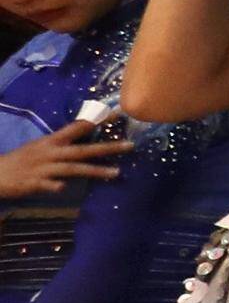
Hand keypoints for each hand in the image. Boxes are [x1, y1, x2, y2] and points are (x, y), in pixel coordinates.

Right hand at [0, 128, 126, 202]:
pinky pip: (50, 185)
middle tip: (131, 145)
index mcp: (52, 141)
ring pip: (73, 169)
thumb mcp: (43, 146)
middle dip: (107, 147)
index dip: (98, 120)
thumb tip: (86, 136)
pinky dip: (57, 186)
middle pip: (83, 149)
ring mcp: (44, 168)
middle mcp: (50, 152)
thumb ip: (63, 143)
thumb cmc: (24, 159)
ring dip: (95, 170)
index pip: (78, 127)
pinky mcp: (35, 183)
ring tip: (117, 173)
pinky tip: (64, 188)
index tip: (119, 113)